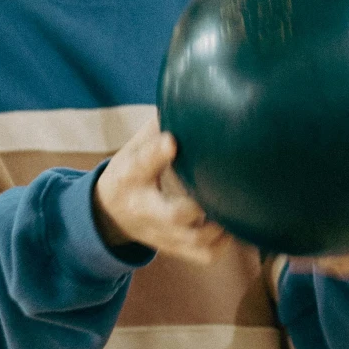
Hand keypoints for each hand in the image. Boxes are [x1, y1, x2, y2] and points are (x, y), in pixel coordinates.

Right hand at [93, 128, 227, 265]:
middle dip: (199, 204)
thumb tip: (190, 93)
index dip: (157, 152)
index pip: (142, 163)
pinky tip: (238, 223)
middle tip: (222, 187)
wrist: (110, 216)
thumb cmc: (131, 171)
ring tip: (238, 205)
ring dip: (221, 226)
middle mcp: (146, 210)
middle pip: (174, 214)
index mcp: (130, 177)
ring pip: (197, 241)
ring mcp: (163, 235)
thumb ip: (157, 125)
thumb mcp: (131, 148)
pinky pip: (206, 255)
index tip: (172, 140)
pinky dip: (225, 242)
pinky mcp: (177, 249)